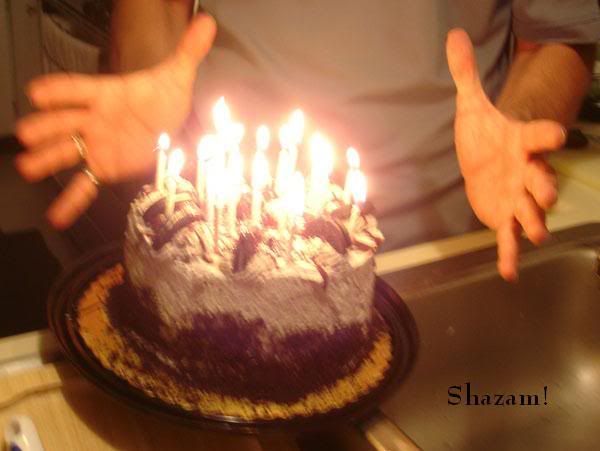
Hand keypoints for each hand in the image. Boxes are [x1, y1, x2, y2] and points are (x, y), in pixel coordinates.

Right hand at [15, 14, 215, 228]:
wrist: (169, 123)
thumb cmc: (163, 97)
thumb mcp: (177, 75)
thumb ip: (188, 51)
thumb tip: (207, 22)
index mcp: (105, 93)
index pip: (78, 89)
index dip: (60, 91)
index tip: (38, 93)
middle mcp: (93, 119)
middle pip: (65, 122)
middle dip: (46, 127)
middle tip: (27, 134)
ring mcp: (95, 145)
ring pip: (67, 152)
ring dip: (47, 160)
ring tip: (27, 167)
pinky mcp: (103, 167)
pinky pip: (84, 186)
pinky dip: (71, 201)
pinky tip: (56, 216)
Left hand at [446, 29, 565, 281]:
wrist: (484, 160)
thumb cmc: (484, 135)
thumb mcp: (472, 106)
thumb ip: (465, 75)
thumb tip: (452, 34)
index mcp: (520, 142)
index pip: (540, 136)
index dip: (547, 136)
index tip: (556, 136)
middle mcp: (525, 171)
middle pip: (542, 179)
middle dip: (545, 187)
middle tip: (545, 193)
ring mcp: (517, 197)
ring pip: (531, 211)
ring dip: (535, 221)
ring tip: (536, 234)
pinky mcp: (505, 217)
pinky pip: (510, 237)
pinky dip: (511, 255)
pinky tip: (509, 273)